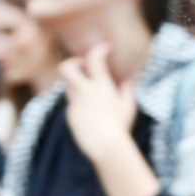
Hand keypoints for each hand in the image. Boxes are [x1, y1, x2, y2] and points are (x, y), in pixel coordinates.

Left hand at [59, 43, 138, 165]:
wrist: (105, 146)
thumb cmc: (120, 127)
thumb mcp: (128, 107)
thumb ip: (126, 92)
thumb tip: (126, 84)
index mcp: (100, 85)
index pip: (94, 58)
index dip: (98, 49)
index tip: (105, 49)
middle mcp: (84, 91)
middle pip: (65, 68)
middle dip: (72, 63)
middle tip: (81, 66)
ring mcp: (75, 104)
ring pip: (69, 88)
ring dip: (79, 87)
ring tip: (94, 98)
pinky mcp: (70, 116)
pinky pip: (73, 106)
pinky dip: (81, 107)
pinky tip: (93, 120)